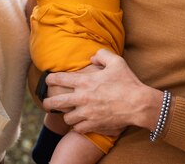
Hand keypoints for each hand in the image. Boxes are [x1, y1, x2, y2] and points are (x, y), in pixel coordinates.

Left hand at [43, 49, 162, 135]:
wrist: (138, 104)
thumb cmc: (128, 82)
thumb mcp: (117, 62)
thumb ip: (102, 55)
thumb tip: (92, 58)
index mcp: (85, 82)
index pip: (59, 79)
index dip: (50, 79)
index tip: (48, 80)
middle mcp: (82, 98)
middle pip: (56, 102)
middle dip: (48, 102)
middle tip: (46, 103)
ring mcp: (87, 113)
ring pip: (67, 118)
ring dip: (67, 115)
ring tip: (69, 113)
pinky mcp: (93, 125)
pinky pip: (78, 129)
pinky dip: (77, 126)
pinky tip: (80, 123)